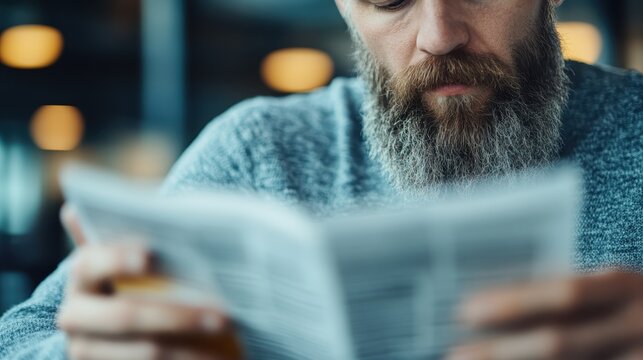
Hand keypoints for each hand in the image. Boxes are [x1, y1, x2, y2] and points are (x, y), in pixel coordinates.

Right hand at [57, 204, 239, 359]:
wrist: (130, 328)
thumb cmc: (143, 277)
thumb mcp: (136, 257)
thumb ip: (134, 233)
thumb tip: (95, 206)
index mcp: (82, 275)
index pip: (90, 263)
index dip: (117, 257)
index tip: (150, 254)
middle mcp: (75, 316)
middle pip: (126, 316)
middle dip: (179, 315)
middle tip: (225, 314)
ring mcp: (87, 351)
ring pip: (147, 351)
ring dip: (193, 346)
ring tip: (231, 334)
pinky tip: (221, 356)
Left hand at [447, 271, 642, 359]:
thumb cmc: (629, 308)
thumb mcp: (610, 290)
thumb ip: (567, 295)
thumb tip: (495, 300)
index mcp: (625, 287)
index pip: (567, 293)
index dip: (515, 302)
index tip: (467, 310)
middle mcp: (638, 325)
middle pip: (560, 342)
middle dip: (501, 350)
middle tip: (455, 354)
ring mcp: (640, 356)